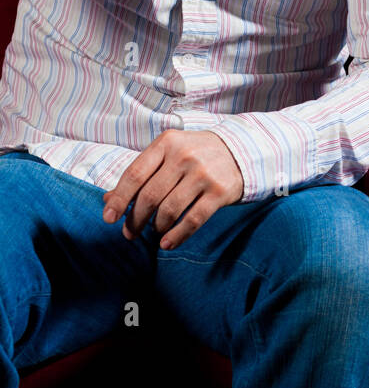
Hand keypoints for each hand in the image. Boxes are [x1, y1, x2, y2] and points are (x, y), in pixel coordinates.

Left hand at [102, 130, 243, 249]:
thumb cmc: (195, 154)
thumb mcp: (168, 154)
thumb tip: (108, 200)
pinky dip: (176, 236)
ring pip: (169, 210)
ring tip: (153, 231)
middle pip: (150, 196)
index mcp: (167, 143)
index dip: (119, 199)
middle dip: (135, 219)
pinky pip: (192, 220)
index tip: (109, 218)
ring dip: (155, 227)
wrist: (240, 151)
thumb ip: (141, 174)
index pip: (135, 174)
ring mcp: (203, 174)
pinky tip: (167, 243)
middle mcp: (184, 156)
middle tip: (130, 233)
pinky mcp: (219, 192)